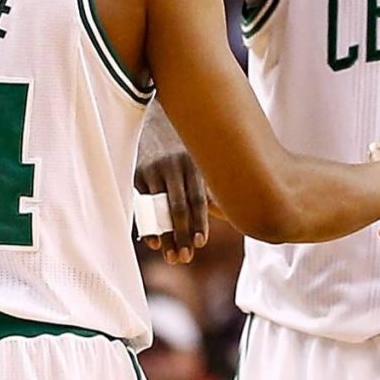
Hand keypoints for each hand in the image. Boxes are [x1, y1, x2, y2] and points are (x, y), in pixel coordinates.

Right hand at [134, 134, 209, 264]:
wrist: (159, 122)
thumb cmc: (191, 153)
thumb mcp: (205, 163)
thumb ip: (216, 188)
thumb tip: (242, 216)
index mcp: (195, 163)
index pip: (198, 198)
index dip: (199, 222)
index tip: (200, 243)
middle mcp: (173, 165)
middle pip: (177, 207)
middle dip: (181, 235)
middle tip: (185, 258)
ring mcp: (152, 170)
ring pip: (158, 210)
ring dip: (165, 237)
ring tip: (172, 258)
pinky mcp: (136, 174)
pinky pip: (143, 206)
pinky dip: (149, 226)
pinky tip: (154, 242)